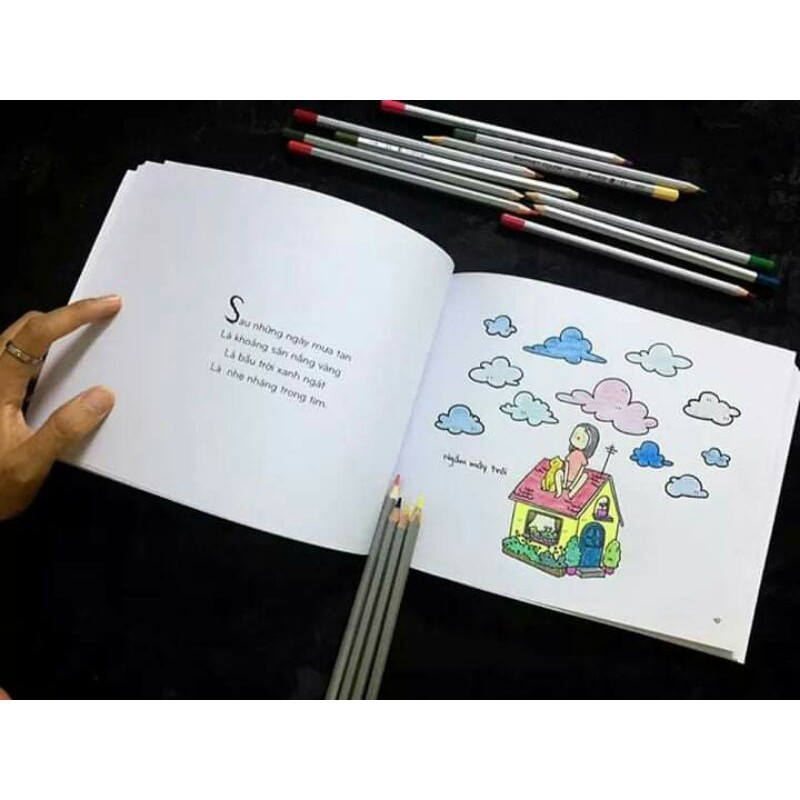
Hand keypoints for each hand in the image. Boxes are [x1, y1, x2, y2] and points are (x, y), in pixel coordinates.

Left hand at [0, 296, 121, 519]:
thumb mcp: (30, 464)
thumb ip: (65, 429)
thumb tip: (104, 394)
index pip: (36, 336)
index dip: (73, 315)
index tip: (108, 305)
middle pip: (22, 327)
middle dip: (64, 315)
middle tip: (102, 316)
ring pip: (16, 341)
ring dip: (51, 331)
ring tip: (87, 336)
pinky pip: (18, 362)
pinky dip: (43, 352)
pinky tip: (62, 368)